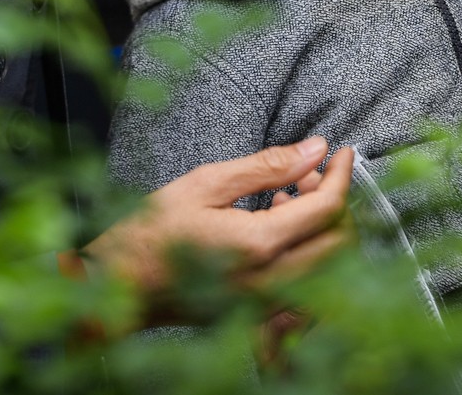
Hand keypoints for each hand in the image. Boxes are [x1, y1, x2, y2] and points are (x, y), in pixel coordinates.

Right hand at [82, 138, 352, 296]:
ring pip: (328, 265)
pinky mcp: (258, 312)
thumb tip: (316, 149)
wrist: (117, 286)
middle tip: (311, 173)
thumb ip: (267, 166)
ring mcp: (266, 303)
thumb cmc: (150, 232)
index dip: (343, 175)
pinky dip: (307, 250)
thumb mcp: (206, 183)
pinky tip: (277, 223)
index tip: (343, 152)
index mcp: (259, 245)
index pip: (328, 209)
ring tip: (289, 193)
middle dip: (337, 202)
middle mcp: (271, 282)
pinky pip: (305, 282)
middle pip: (339, 242)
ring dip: (322, 227)